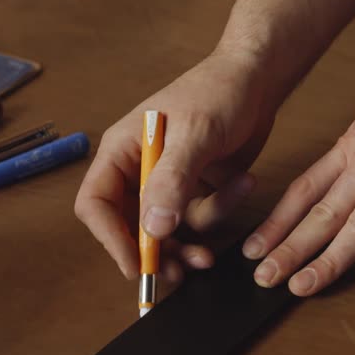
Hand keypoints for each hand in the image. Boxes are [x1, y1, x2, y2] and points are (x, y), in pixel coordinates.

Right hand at [74, 47, 276, 283]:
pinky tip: (245, 184)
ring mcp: (169, 182)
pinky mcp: (196, 190)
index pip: (96, 204)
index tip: (135, 265)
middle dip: (154, 253)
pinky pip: (201, 218)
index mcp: (122, 151)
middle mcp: (139, 170)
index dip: (110, 239)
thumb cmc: (219, 91)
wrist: (258, 79)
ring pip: (168, 231)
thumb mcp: (196, 135)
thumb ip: (172, 181)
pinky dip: (223, 210)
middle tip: (175, 276)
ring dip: (191, 244)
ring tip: (210, 255)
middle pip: (130, 227)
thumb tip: (152, 229)